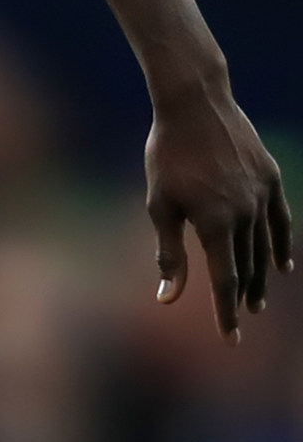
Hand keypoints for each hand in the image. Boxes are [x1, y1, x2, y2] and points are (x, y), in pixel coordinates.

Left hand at [146, 84, 291, 339]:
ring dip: (261, 276)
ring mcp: (262, 194)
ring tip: (257, 301)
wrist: (196, 102)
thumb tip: (167, 299)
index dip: (226, 313)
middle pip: (246, 266)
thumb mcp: (159, 204)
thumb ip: (169, 253)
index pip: (224, 280)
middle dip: (243, 297)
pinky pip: (280, 220)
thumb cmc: (168, 154)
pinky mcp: (271, 177)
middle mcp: (244, 213)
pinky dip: (281, 244)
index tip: (230, 339)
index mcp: (214, 223)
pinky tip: (282, 265)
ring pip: (263, 246)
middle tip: (242, 320)